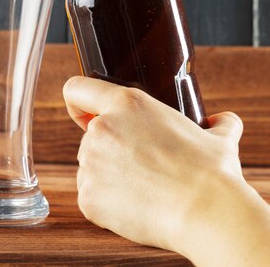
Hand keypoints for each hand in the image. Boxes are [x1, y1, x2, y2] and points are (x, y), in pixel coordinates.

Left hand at [63, 76, 269, 266]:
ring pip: (91, 168)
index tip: (84, 115)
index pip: (77, 89)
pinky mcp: (88, 197)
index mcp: (126, 103)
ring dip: (109, 177)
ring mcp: (91, 163)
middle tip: (142, 166)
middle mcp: (101, 128)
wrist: (206, 211)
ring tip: (143, 188)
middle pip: (90, 137)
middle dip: (111, 151)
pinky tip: (136, 206)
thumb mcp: (217, 136)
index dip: (79, 103)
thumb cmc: (210, 172)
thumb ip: (216, 123)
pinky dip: (108, 205)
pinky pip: (91, 198)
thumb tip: (222, 121)